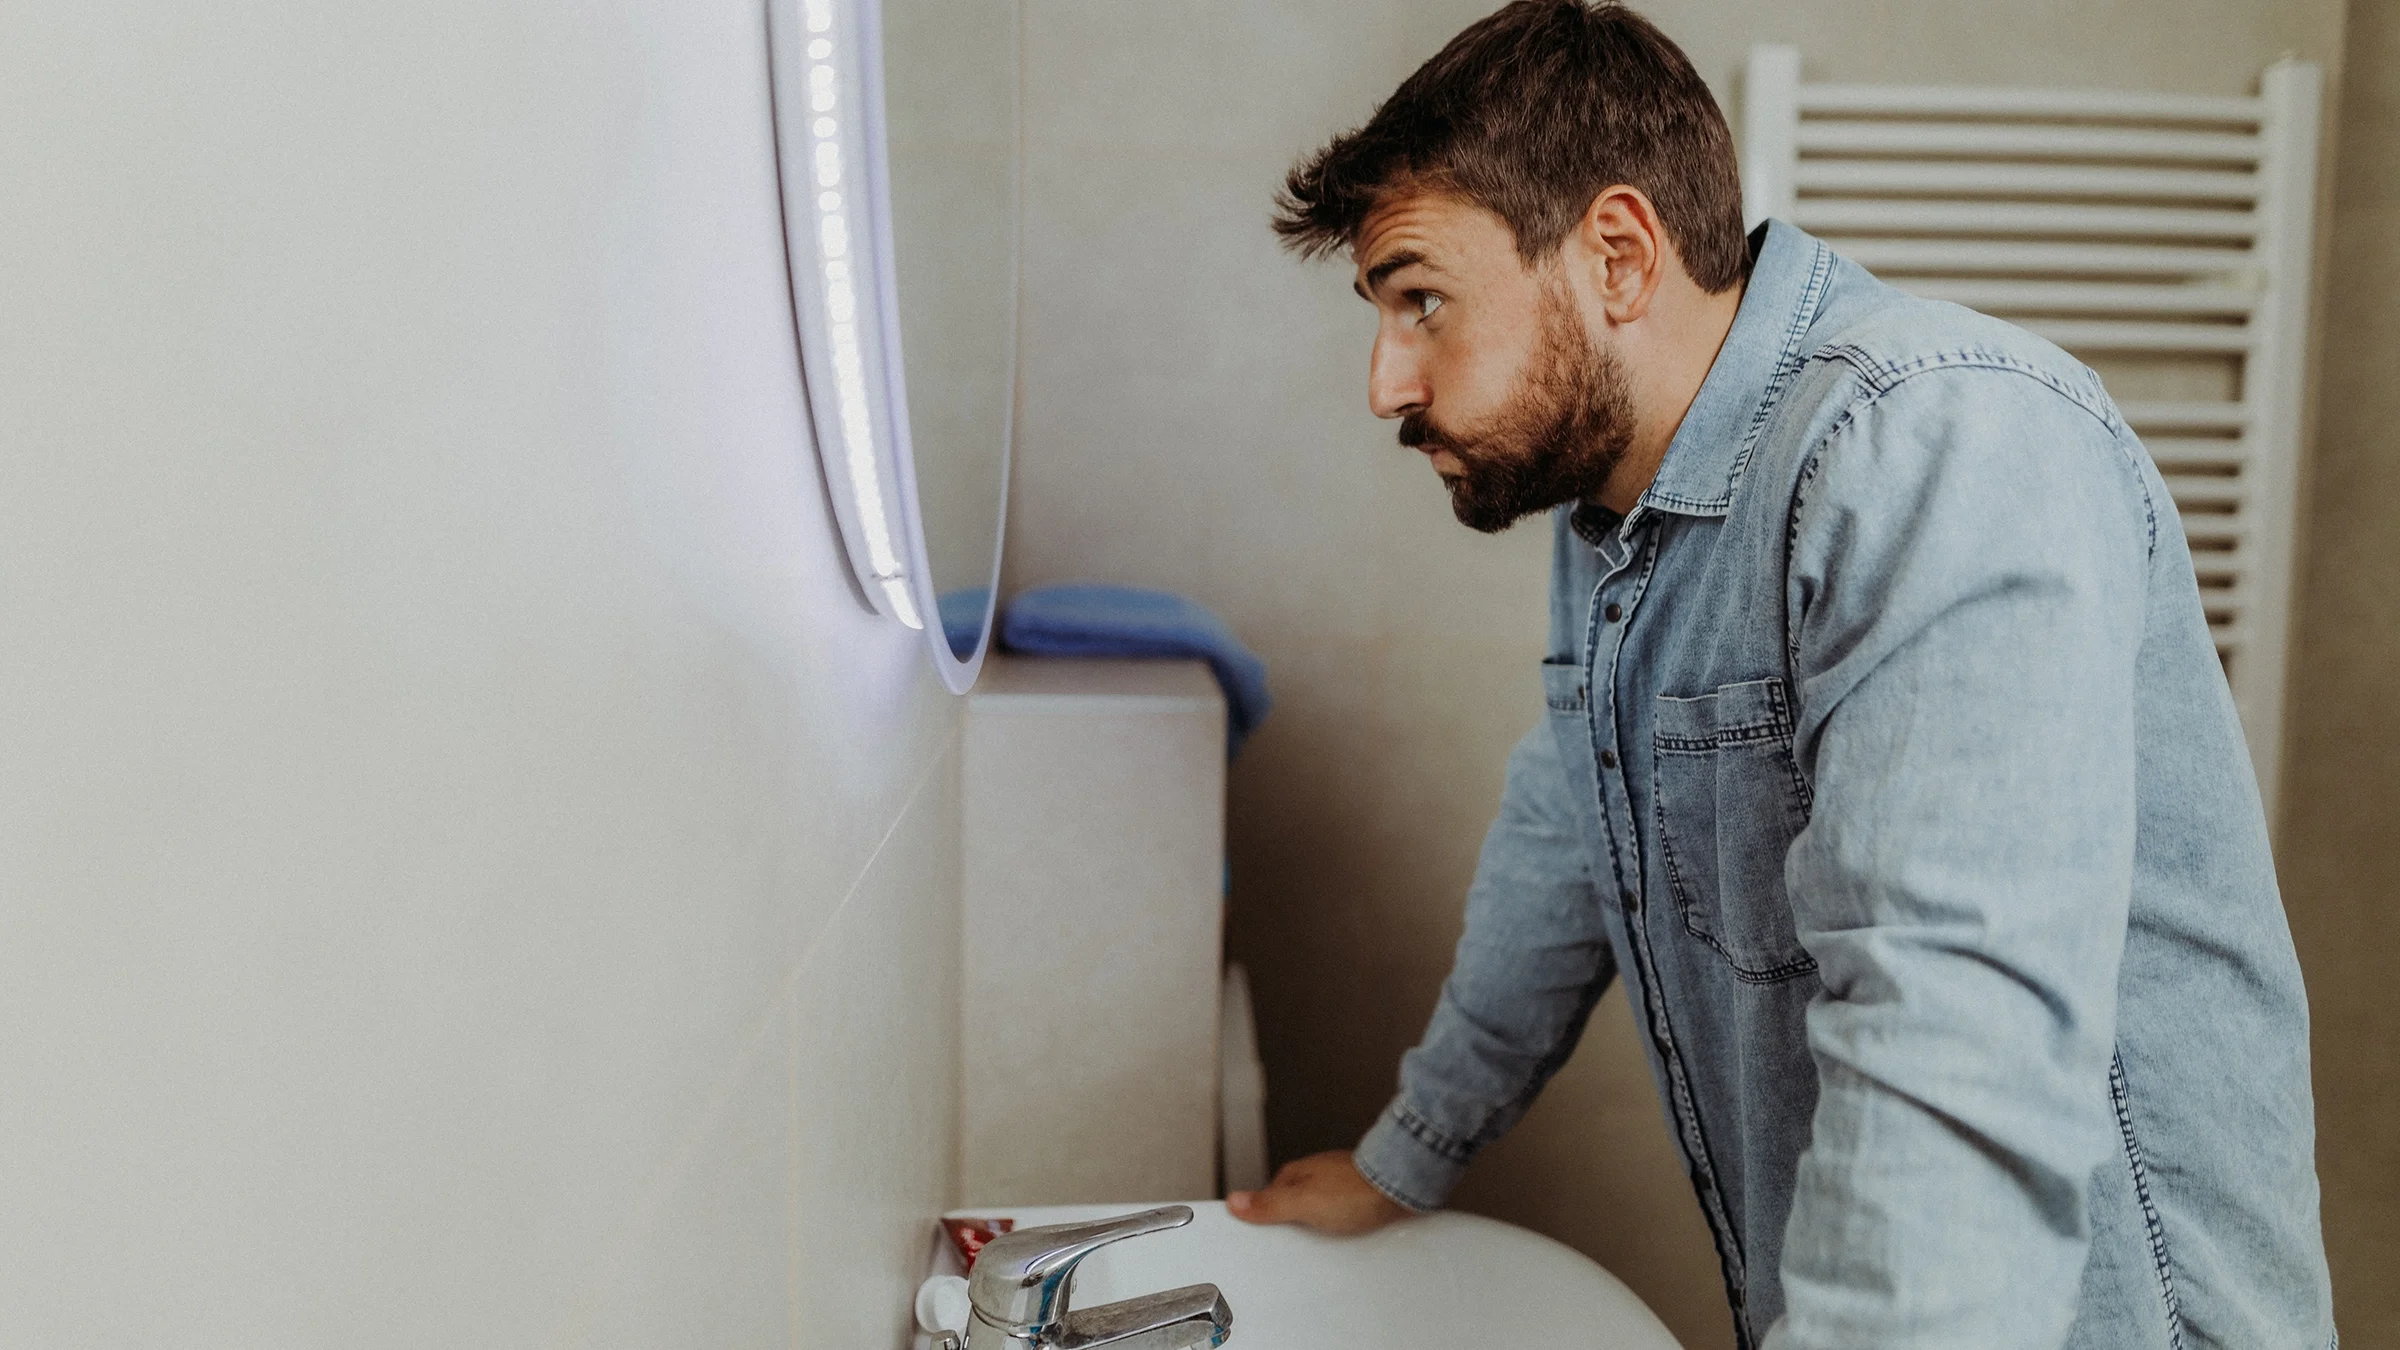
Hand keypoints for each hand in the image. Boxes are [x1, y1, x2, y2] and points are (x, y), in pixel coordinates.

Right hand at [1225, 1150, 1412, 1234]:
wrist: (1401, 1186)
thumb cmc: (1357, 1190)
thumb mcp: (1303, 1202)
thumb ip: (1270, 1204)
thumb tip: (1236, 1201)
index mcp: (1296, 1175)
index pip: (1268, 1197)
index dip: (1263, 1217)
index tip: (1258, 1233)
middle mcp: (1316, 1176)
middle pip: (1292, 1204)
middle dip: (1291, 1223)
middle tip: (1293, 1243)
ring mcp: (1338, 1185)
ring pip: (1317, 1209)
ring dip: (1317, 1225)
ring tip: (1321, 1242)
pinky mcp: (1359, 1197)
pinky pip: (1340, 1214)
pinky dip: (1338, 1225)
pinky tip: (1343, 1234)